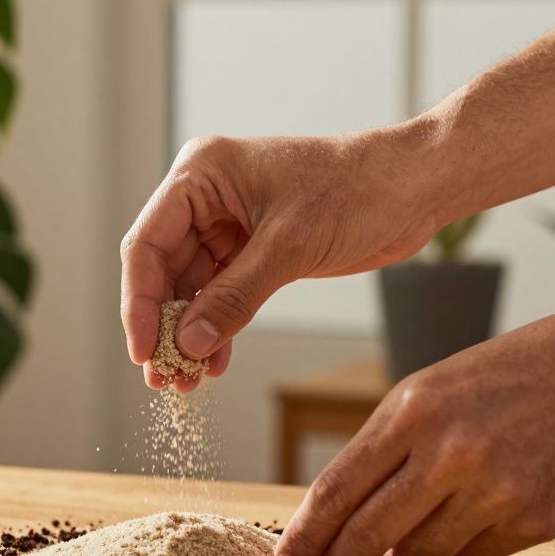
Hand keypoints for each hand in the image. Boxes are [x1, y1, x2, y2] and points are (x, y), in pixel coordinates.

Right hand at [120, 131, 438, 389]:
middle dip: (164, 326)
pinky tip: (215, 362)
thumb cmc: (357, 190)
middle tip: (164, 377)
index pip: (147, 244)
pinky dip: (218, 328)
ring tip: (188, 380)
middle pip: (163, 270)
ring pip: (191, 288)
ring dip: (190, 334)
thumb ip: (234, 297)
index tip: (143, 351)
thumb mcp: (289, 247)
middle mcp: (206, 197)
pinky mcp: (253, 248)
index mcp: (201, 174)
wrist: (415, 185)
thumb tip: (189, 345)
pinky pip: (222, 294)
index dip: (139, 303)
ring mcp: (228, 224)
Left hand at [271, 301, 554, 555]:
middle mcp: (450, 452)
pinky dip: (456, 550)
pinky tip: (463, 525)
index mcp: (413, 410)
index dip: (305, 534)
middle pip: (367, 534)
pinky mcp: (536, 521)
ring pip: (419, 555)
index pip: (338, 489)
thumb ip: (389, 448)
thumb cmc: (517, 371)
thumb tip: (344, 514)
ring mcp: (496, 491)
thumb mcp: (435, 388)